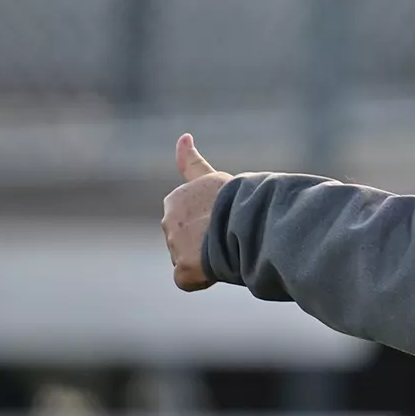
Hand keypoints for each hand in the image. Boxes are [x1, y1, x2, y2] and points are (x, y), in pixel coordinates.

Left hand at [161, 133, 231, 291]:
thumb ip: (193, 163)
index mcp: (178, 197)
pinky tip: (217, 269)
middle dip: (203, 239)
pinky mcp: (182, 267)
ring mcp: (174, 244)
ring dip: (205, 258)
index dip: (197, 206)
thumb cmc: (237, 199)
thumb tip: (182, 135)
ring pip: (189, 257)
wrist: (243, 221)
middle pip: (187, 236)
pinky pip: (188, 279)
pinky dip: (201, 279)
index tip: (195, 181)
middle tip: (228, 235)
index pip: (184, 205)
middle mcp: (171, 218)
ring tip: (227, 248)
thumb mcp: (215, 177)